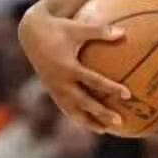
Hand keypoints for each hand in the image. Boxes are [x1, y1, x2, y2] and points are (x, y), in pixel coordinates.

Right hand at [17, 5, 130, 132]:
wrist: (30, 33)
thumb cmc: (58, 27)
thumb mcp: (78, 27)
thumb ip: (100, 31)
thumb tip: (123, 33)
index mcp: (67, 67)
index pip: (93, 81)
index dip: (110, 88)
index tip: (127, 95)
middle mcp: (59, 81)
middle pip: (83, 102)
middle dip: (100, 113)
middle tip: (119, 121)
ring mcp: (53, 87)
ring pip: (71, 110)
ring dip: (87, 121)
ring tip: (104, 130)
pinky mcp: (50, 89)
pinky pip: (64, 106)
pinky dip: (76, 115)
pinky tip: (88, 121)